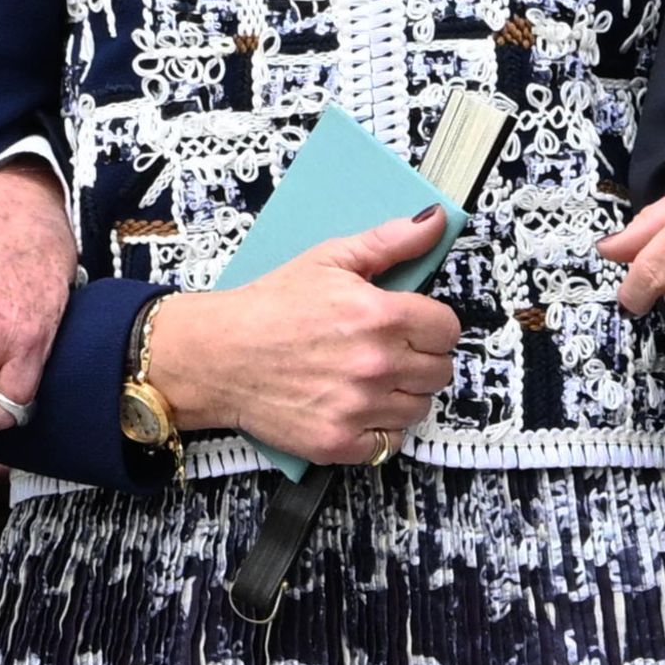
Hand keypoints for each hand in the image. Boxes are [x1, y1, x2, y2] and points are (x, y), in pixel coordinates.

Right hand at [135, 212, 459, 466]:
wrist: (217, 355)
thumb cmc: (268, 306)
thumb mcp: (328, 258)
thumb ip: (389, 241)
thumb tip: (435, 221)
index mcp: (381, 316)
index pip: (448, 330)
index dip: (432, 326)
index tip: (412, 327)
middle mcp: (377, 365)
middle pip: (440, 372)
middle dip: (420, 360)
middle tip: (388, 352)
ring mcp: (359, 408)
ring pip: (419, 409)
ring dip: (403, 395)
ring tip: (370, 380)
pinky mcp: (340, 443)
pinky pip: (390, 443)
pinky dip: (379, 429)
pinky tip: (356, 407)